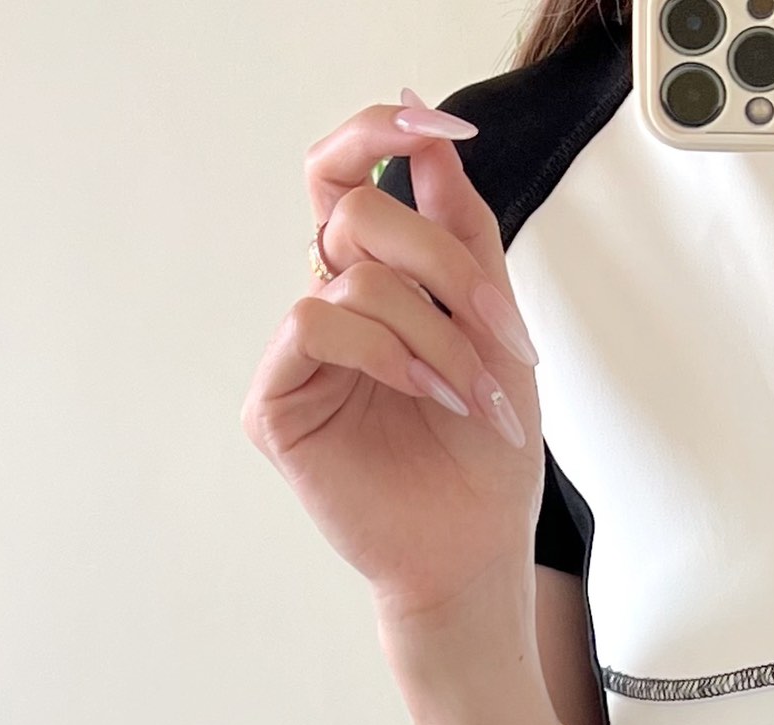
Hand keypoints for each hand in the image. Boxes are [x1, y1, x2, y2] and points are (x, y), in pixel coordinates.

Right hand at [240, 91, 543, 621]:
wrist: (475, 547)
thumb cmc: (485, 454)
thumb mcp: (494, 321)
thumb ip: (460, 228)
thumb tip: (424, 130)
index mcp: (373, 282)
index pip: (347, 174)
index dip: (380, 130)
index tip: (445, 128)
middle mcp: (329, 308)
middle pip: (357, 209)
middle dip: (443, 261)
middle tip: (496, 327)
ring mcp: (299, 358)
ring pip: (350, 275)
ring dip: (433, 328)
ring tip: (471, 393)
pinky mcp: (277, 405)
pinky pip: (311, 324)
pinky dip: (380, 349)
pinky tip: (423, 391)